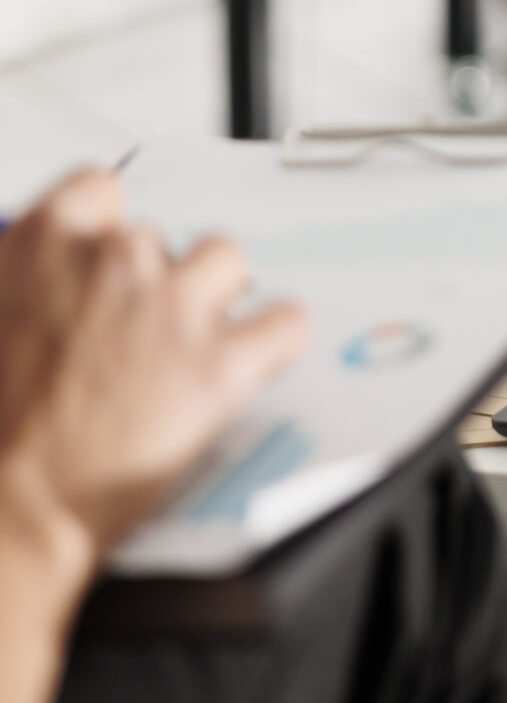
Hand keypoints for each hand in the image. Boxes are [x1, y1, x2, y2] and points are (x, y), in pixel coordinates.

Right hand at [0, 169, 306, 618]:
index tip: (107, 256)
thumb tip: (49, 294)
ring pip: (226, 260)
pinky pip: (285, 322)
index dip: (105, 227)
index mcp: (46, 245)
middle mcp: (116, 261)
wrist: (10, 513)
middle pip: (162, 238)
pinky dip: (277, 339)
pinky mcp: (221, 364)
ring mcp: (174, 308)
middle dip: (152, 281)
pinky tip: (257, 356)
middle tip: (132, 339)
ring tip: (189, 344)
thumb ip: (29, 289)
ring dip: (213, 296)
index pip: (98, 189)